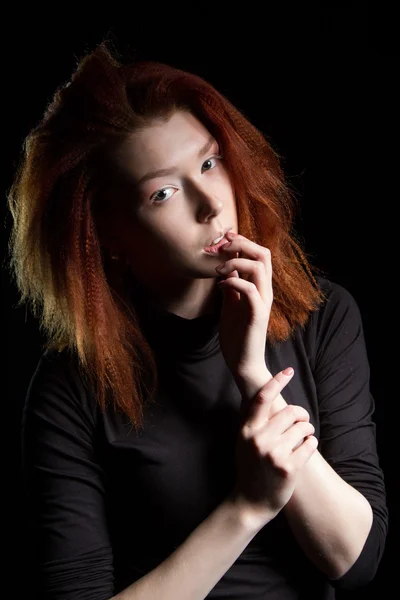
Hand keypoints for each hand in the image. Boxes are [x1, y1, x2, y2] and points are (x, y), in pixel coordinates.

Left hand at [216, 231, 272, 388]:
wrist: (242, 362)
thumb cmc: (237, 335)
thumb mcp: (230, 304)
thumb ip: (232, 286)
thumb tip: (226, 267)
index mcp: (260, 288)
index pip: (259, 254)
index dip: (242, 241)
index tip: (223, 238)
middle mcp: (265, 291)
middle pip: (264, 254)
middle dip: (242, 244)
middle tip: (221, 247)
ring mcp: (263, 302)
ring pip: (259, 267)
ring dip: (236, 261)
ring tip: (218, 269)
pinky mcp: (258, 314)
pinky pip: (249, 289)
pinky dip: (233, 281)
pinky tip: (220, 285)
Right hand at [229, 368, 317, 529]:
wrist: (249, 502)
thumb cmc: (248, 468)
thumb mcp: (243, 442)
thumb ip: (253, 422)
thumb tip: (266, 397)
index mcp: (247, 430)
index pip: (263, 398)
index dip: (277, 382)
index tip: (288, 370)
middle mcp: (259, 439)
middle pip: (290, 412)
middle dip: (301, 414)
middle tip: (303, 421)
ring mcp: (274, 454)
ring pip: (302, 428)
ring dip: (308, 430)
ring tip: (305, 436)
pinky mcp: (289, 468)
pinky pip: (310, 445)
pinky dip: (312, 444)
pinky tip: (306, 448)